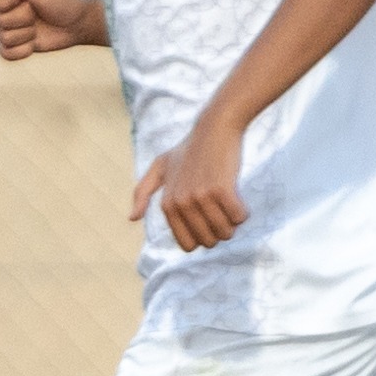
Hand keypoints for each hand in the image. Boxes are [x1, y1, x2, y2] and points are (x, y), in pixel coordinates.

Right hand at [0, 0, 100, 59]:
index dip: (0, 2)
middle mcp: (2, 8)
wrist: (79, 23)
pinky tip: (34, 42)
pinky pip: (6, 53)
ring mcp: (7, 27)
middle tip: (37, 12)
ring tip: (38, 26)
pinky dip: (22, 50)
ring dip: (26, 34)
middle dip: (23, 18)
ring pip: (3, 37)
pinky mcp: (14, 44)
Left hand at [133, 121, 249, 251]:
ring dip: (233, 221)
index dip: (203, 237)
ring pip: (226, 232)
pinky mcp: (221, 190)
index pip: (188, 245)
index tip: (206, 219)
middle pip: (209, 242)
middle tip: (219, 207)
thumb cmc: (188, 150)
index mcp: (167, 205)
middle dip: (220, 231)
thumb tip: (132, 219)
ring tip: (228, 200)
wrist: (213, 129)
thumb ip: (143, 193)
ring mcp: (200, 197)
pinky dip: (243, 211)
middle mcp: (181, 204)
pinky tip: (236, 195)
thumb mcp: (160, 167)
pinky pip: (240, 217)